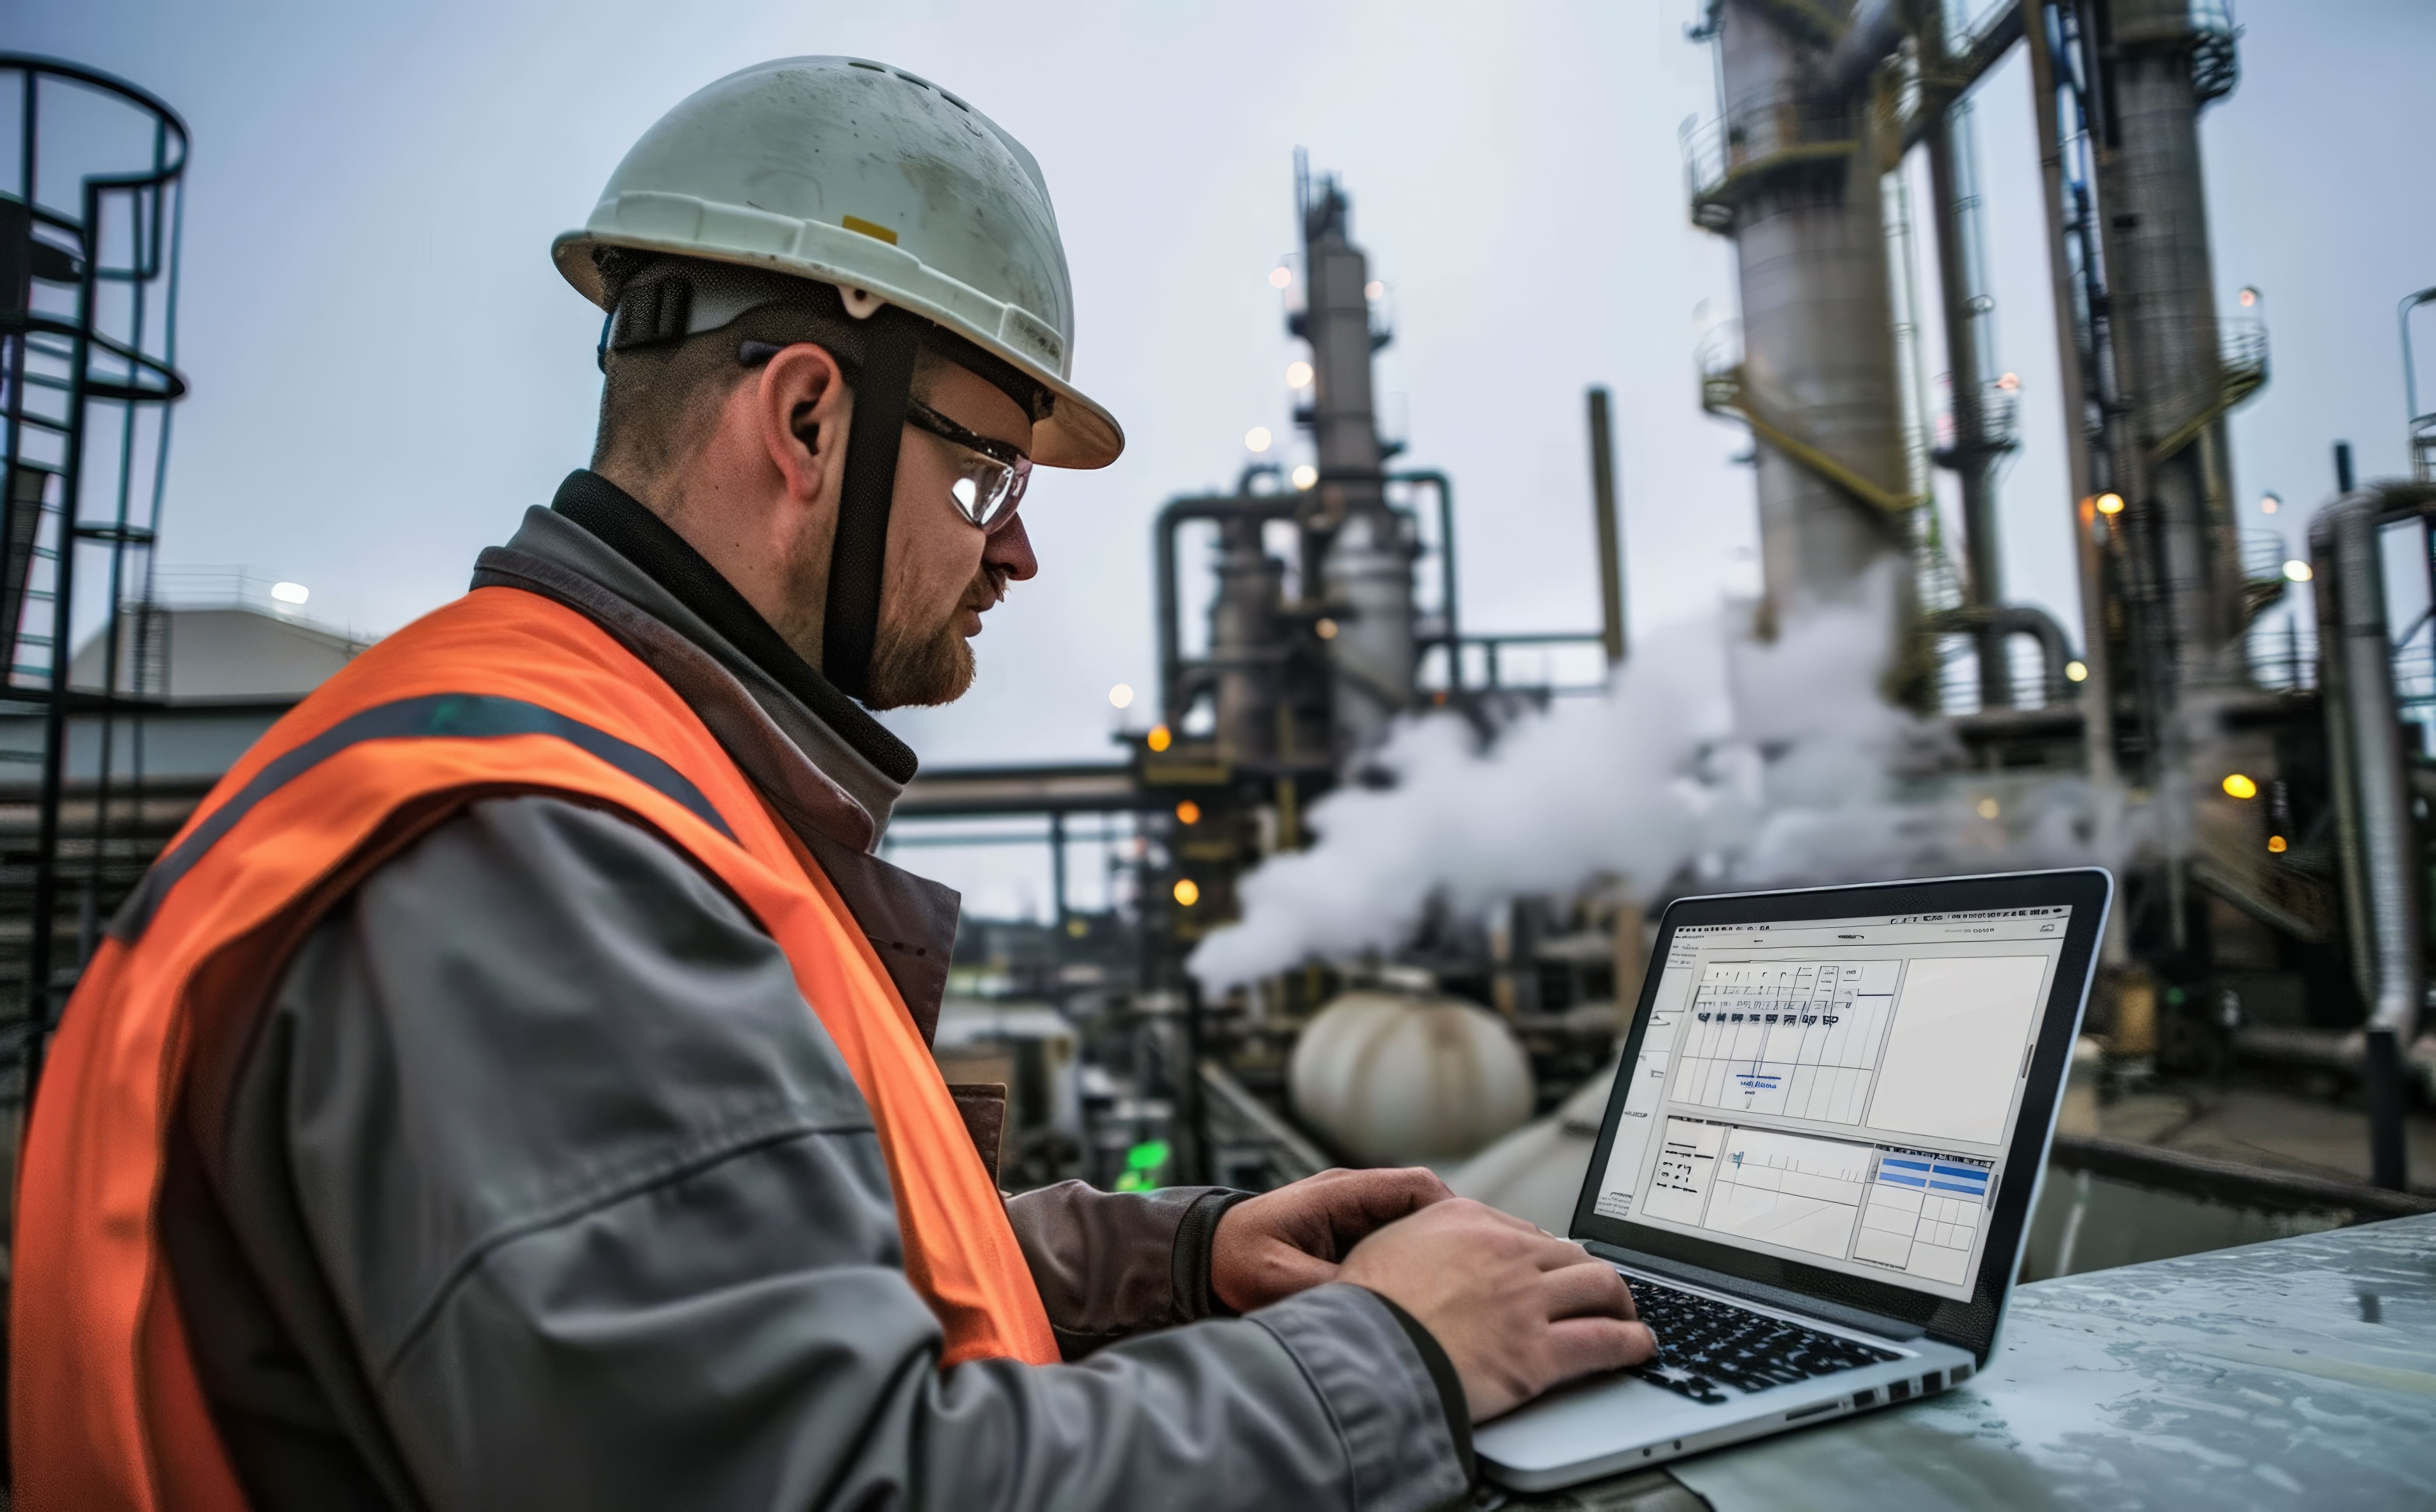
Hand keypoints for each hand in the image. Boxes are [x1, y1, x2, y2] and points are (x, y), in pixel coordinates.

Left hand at [1210, 1167, 1452, 1312]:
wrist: (1197, 1261)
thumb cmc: (1233, 1262)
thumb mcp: (1280, 1280)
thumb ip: (1333, 1287)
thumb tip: (1383, 1304)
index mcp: (1339, 1193)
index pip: (1415, 1187)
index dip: (1451, 1214)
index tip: (1472, 1250)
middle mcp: (1350, 1198)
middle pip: (1422, 1205)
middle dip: (1450, 1237)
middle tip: (1473, 1278)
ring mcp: (1350, 1217)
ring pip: (1410, 1226)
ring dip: (1431, 1254)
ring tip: (1452, 1291)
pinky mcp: (1345, 1240)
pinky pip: (1391, 1244)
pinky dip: (1409, 1265)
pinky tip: (1418, 1297)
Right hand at [1338, 1198, 1654, 1422]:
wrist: (1361, 1355)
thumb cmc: (1364, 1307)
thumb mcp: (1386, 1244)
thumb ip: (1422, 1235)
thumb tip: (1435, 1242)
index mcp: (1466, 1221)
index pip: (1527, 1231)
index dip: (1547, 1255)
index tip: (1554, 1268)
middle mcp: (1504, 1252)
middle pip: (1572, 1254)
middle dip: (1592, 1273)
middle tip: (1600, 1291)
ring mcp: (1525, 1302)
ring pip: (1599, 1287)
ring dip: (1621, 1302)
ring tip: (1627, 1315)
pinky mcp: (1538, 1352)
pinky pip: (1604, 1341)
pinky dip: (1631, 1343)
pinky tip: (1639, 1346)